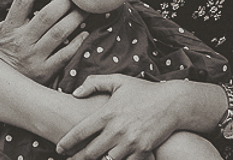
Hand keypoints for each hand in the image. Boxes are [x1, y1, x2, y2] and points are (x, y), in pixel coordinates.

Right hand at [0, 0, 88, 84]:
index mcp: (9, 28)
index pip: (22, 1)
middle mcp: (23, 41)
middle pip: (47, 16)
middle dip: (64, 1)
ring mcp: (35, 57)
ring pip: (60, 33)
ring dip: (75, 19)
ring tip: (85, 8)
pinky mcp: (45, 72)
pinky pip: (65, 55)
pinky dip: (77, 43)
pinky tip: (85, 33)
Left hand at [56, 75, 181, 159]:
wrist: (173, 103)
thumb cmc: (143, 90)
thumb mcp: (117, 80)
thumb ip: (94, 83)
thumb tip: (74, 93)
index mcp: (107, 113)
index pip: (81, 132)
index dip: (67, 143)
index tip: (60, 148)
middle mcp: (116, 130)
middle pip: (90, 151)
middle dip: (77, 158)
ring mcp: (130, 142)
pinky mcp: (143, 151)